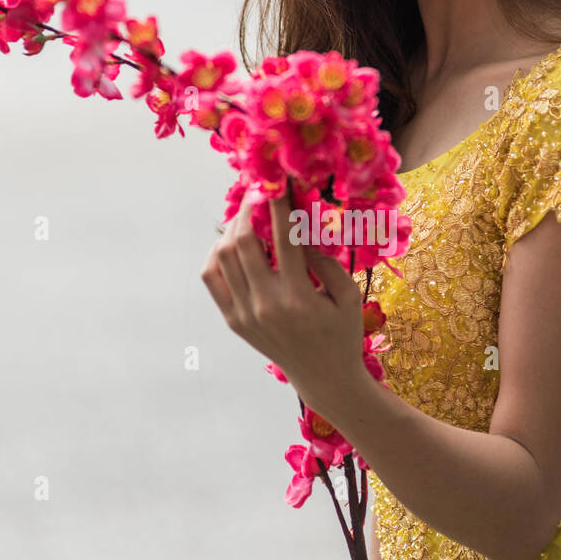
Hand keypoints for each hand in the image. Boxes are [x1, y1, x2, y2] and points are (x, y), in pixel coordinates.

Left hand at [201, 195, 368, 423]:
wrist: (324, 378)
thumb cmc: (342, 333)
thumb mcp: (348, 296)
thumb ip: (326, 261)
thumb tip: (300, 227)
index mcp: (299, 298)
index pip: (283, 237)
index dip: (279, 203)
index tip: (278, 181)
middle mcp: (266, 305)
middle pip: (243, 241)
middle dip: (249, 209)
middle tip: (258, 192)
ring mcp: (244, 314)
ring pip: (223, 256)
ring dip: (232, 228)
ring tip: (247, 214)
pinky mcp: (233, 320)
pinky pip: (212, 277)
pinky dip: (217, 254)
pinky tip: (233, 243)